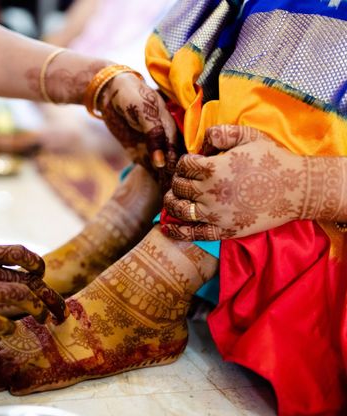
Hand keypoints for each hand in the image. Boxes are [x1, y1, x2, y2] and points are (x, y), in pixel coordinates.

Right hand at [0, 234, 66, 332]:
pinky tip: (12, 331)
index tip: (41, 275)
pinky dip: (6, 326)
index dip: (37, 264)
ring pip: (18, 296)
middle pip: (27, 279)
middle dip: (49, 296)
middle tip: (59, 310)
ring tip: (44, 320)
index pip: (19, 253)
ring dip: (36, 310)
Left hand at [99, 73, 180, 188]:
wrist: (109, 93)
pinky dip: (155, 180)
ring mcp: (154, 146)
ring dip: (167, 183)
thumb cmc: (130, 95)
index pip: (179, 151)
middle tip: (178, 199)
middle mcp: (166, 138)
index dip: (180, 167)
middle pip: (174, 162)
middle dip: (176, 179)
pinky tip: (161, 194)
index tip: (182, 185)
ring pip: (164, 168)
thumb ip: (153, 132)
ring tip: (172, 202)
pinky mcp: (142, 152)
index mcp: (172, 125)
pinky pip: (151, 168)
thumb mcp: (142, 110)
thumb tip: (161, 160)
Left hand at [162, 125, 308, 239]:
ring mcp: (214, 214)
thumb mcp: (248, 136)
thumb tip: (202, 141)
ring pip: (179, 209)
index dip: (186, 162)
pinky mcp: (222, 231)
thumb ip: (222, 133)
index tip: (193, 163)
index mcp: (212, 168)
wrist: (296, 190)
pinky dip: (175, 230)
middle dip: (178, 180)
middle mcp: (209, 192)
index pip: (184, 165)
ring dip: (171, 202)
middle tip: (184, 180)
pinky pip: (192, 233)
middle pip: (178, 186)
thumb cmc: (273, 160)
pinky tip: (166, 227)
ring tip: (172, 198)